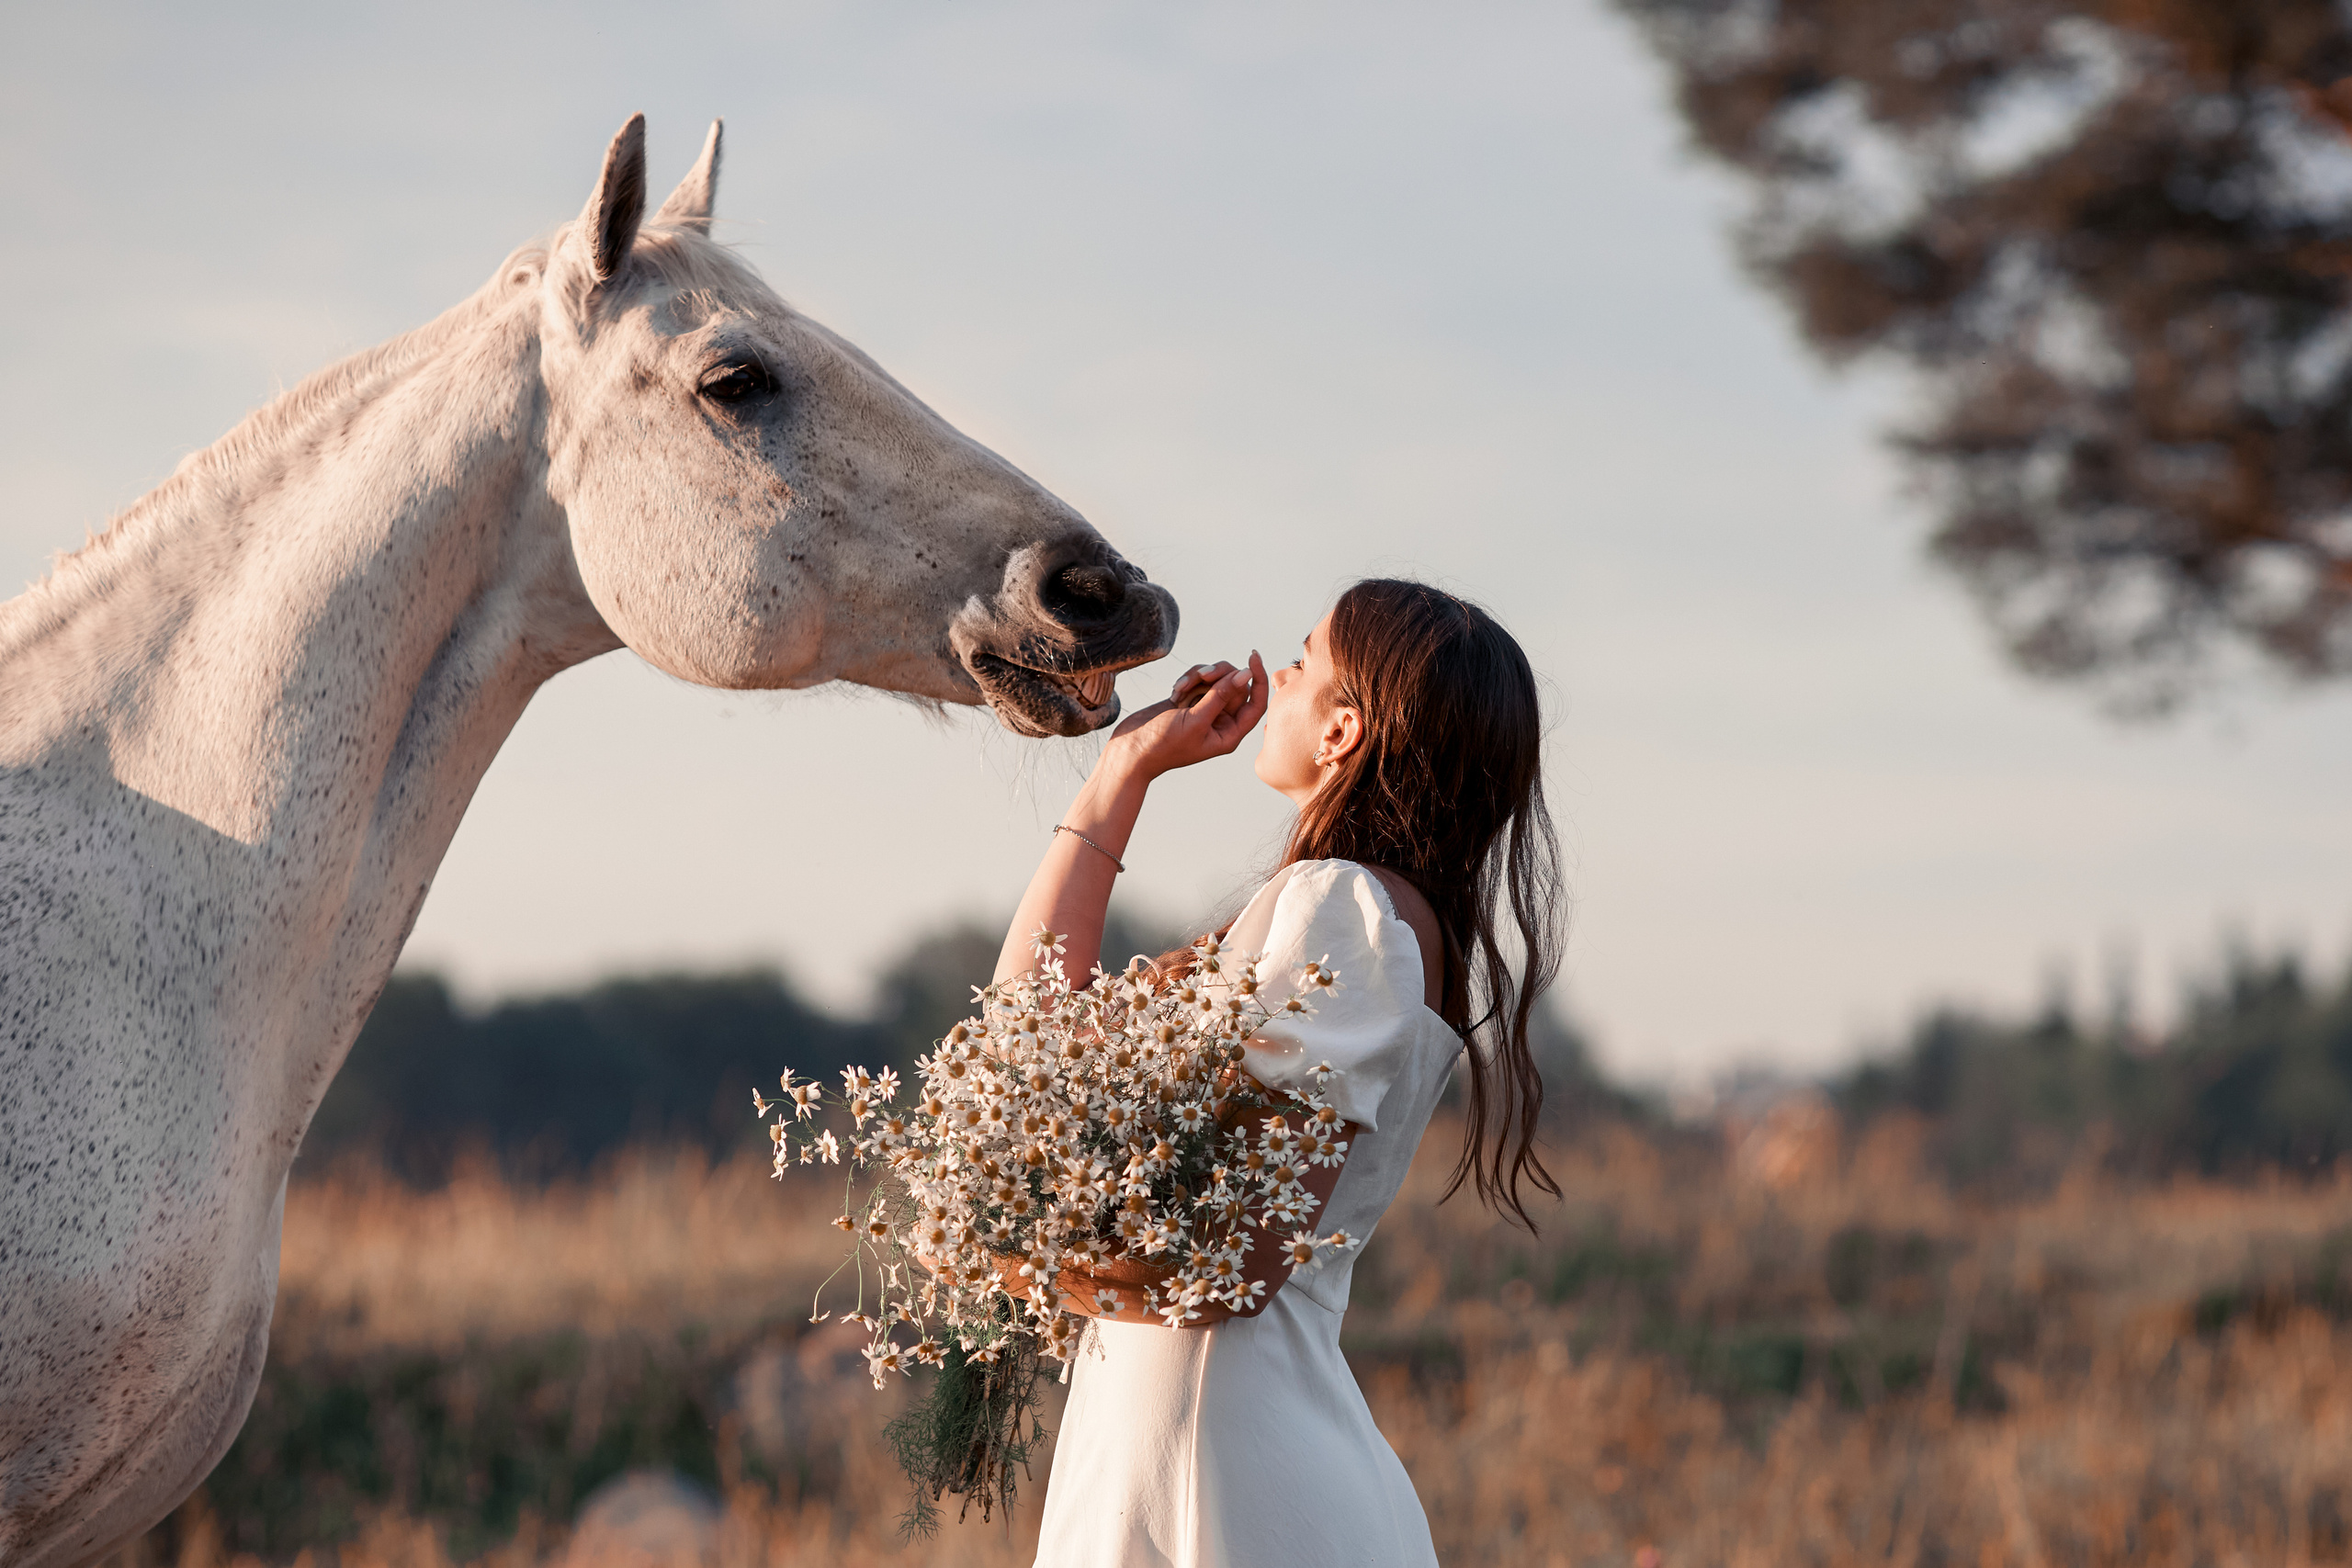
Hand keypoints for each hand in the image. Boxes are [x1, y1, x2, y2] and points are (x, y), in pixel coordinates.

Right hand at [1102, 654, 1266, 782]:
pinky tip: (1174, 693)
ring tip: (1180, 688)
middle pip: (1235, 685)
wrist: (1130, 751)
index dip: (1258, 678)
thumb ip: (1221, 695)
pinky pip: (1198, 679)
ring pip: (1216, 679)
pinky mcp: (1188, 701)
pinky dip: (1188, 680)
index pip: (1256, 703)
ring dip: (1199, 677)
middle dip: (1219, 675)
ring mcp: (1204, 710)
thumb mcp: (1195, 720)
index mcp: (1229, 734)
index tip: (1253, 656)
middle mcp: (1220, 721)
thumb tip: (1245, 674)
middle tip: (1203, 675)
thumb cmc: (1163, 745)